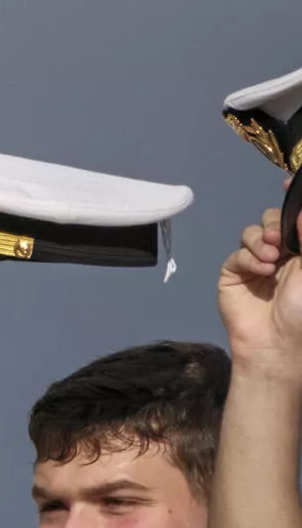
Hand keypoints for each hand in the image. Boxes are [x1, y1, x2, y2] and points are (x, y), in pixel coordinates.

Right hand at [217, 200, 301, 384]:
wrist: (278, 345)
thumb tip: (300, 210)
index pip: (295, 220)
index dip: (292, 201)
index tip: (289, 181)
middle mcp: (281, 254)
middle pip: (272, 220)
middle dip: (275, 223)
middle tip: (280, 239)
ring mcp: (255, 264)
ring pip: (252, 233)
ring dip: (260, 240)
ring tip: (271, 258)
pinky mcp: (233, 275)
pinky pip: (237, 254)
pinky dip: (248, 257)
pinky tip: (261, 270)